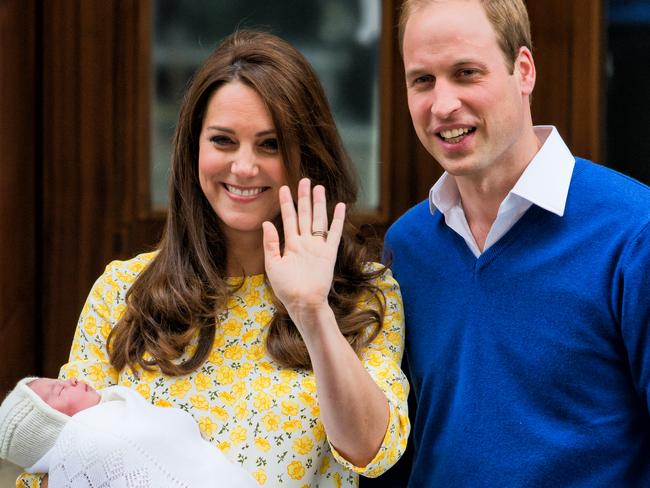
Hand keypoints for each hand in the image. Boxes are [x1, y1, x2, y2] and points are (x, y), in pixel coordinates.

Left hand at [262, 178, 344, 326]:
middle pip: (305, 214)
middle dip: (304, 197)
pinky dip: (337, 220)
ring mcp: (317, 246)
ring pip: (319, 219)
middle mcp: (304, 242)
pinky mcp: (329, 253)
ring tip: (319, 188)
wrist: (303, 302)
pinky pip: (334, 233)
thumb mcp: (273, 264)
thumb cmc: (286, 288)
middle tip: (304, 180)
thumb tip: (266, 222)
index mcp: (290, 244)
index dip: (286, 203)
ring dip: (319, 204)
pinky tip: (339, 206)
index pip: (288, 218)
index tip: (283, 188)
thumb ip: (271, 243)